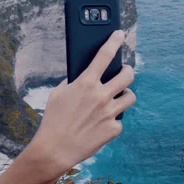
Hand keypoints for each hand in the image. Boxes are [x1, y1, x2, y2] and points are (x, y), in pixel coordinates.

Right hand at [30, 30, 135, 172]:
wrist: (55, 149)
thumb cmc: (53, 119)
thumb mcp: (58, 94)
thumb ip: (73, 82)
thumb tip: (84, 77)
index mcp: (86, 83)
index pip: (104, 55)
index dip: (114, 41)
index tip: (120, 34)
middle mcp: (101, 95)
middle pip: (127, 75)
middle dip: (128, 70)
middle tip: (124, 71)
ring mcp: (109, 112)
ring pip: (130, 96)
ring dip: (125, 94)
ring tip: (118, 96)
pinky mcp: (113, 129)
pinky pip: (119, 119)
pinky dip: (112, 119)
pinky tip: (103, 122)